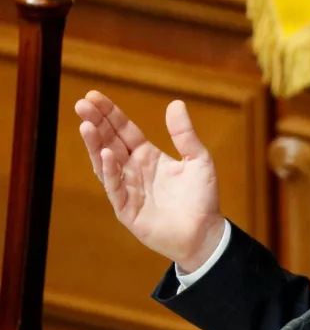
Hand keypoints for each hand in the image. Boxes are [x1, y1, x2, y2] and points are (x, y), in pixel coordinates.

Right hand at [75, 90, 225, 272]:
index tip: (94, 96)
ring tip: (86, 125)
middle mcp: (134, 170)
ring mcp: (128, 189)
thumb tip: (175, 103)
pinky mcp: (127, 209)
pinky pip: (115, 187)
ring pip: (105, 163)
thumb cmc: (203, 198)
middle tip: (82, 104)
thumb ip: (184, 135)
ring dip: (95, 145)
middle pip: (110, 141)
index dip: (110, 114)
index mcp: (149, 156)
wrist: (206, 233)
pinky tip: (106, 154)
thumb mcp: (199, 160)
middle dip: (96, 123)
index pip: (124, 130)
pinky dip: (110, 171)